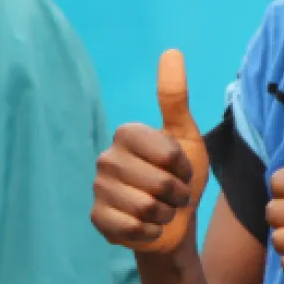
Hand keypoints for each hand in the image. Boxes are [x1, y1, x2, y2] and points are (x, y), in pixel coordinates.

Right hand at [91, 49, 209, 253]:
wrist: (173, 222)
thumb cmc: (180, 176)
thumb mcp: (185, 135)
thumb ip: (175, 96)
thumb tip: (172, 51)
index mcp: (126, 133)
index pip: (166, 152)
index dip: (182, 166)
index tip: (181, 168)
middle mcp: (106, 158)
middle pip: (158, 183)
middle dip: (177, 194)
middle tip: (173, 194)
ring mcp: (99, 189)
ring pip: (146, 208)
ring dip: (165, 214)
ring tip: (162, 209)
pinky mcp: (98, 219)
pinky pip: (132, 228)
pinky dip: (150, 231)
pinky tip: (148, 226)